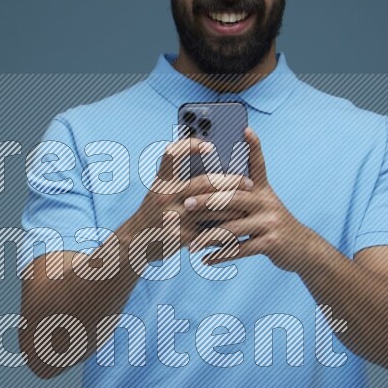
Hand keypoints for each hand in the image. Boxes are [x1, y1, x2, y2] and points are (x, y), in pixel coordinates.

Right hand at [130, 135, 251, 261]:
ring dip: (234, 205)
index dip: (190, 146)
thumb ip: (179, 178)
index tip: (210, 146)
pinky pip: (210, 229)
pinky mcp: (181, 236)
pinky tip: (238, 224)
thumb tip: (214, 164)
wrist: (138, 241)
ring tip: (248, 202)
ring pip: (212, 207)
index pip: (172, 154)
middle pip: (204, 183)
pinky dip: (226, 226)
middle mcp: (165, 196)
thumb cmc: (156, 211)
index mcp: (161, 181)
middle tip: (248, 182)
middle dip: (230, 181)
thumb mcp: (160, 190)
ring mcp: (173, 217)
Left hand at [184, 127, 303, 272]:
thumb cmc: (273, 226)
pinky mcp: (271, 243)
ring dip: (209, 237)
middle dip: (208, 200)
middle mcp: (268, 203)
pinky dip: (221, 255)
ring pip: (233, 227)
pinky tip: (206, 259)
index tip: (246, 129)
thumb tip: (212, 192)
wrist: (302, 249)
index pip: (258, 165)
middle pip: (234, 197)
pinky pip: (241, 249)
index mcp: (263, 191)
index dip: (254, 147)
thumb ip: (244, 196)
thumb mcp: (265, 205)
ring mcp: (270, 222)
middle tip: (186, 203)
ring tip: (192, 244)